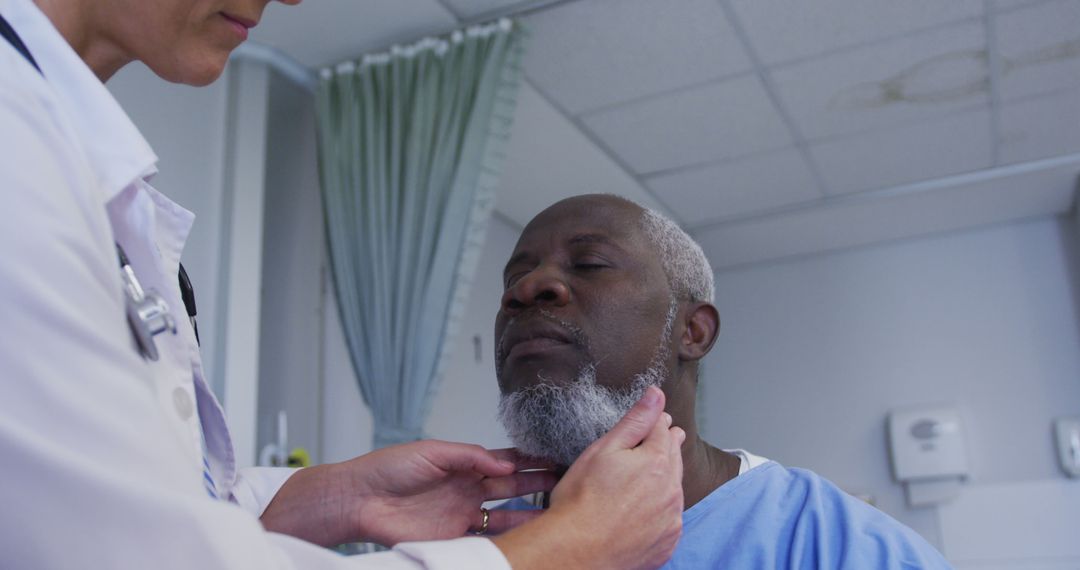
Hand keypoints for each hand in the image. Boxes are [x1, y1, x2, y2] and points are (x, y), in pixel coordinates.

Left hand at [260, 441, 556, 546]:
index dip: (529, 458)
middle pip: (511, 485)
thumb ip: (470, 455)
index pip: (504, 459)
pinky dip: (509, 535)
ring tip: (556, 507)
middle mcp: (467, 488)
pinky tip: (528, 532)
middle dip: (538, 482)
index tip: (554, 455)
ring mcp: (462, 513)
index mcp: (463, 463)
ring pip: (505, 513)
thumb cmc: (389, 469)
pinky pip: (487, 537)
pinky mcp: (454, 536)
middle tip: (566, 480)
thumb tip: (505, 462)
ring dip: (530, 510)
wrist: (361, 500)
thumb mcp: (433, 452)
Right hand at [492, 386, 685, 569]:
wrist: (576, 551)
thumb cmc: (582, 500)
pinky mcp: (667, 544)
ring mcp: (671, 520)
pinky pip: (670, 519)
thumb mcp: (604, 449)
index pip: (663, 430)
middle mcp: (671, 490)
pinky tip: (647, 509)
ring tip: (653, 474)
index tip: (656, 419)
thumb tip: (656, 394)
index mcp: (658, 462)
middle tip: (663, 439)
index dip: (656, 421)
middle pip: (674, 457)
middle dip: (667, 446)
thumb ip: (635, 420)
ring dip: (666, 478)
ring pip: (674, 489)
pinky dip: (662, 510)